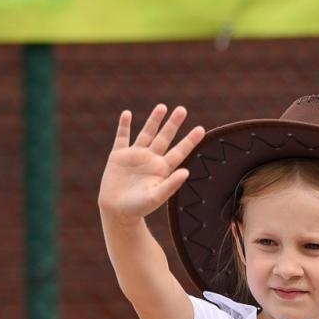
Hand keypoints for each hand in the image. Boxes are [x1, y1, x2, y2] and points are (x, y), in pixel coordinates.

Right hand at [98, 105, 204, 224]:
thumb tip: (187, 172)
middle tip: (182, 109)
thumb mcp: (156, 197)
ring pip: (146, 133)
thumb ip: (171, 184)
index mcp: (162, 169)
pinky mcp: (118, 156)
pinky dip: (124, 126)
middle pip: (164, 138)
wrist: (117, 211)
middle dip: (173, 124)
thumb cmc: (139, 207)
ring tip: (162, 107)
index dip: (190, 141)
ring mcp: (135, 156)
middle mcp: (150, 159)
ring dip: (153, 120)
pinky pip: (122, 137)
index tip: (201, 129)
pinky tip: (127, 114)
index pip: (179, 151)